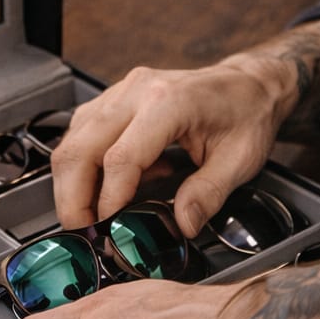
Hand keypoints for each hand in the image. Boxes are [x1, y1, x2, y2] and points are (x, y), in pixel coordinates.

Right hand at [53, 54, 298, 235]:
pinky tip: (106, 186)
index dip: (109, 200)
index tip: (109, 230)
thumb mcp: (240, 160)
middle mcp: (137, 91)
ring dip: (70, 185)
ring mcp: (121, 92)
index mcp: (169, 102)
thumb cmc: (246, 113)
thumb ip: (208, 194)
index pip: (120, 157)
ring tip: (89, 217)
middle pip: (79, 149)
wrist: (248, 84)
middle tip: (83, 234)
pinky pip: (81, 134)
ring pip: (71, 141)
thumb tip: (182, 224)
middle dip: (72, 199)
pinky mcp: (113, 100)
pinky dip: (82, 167)